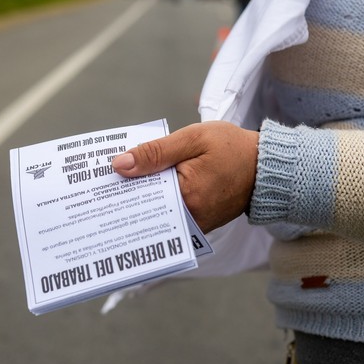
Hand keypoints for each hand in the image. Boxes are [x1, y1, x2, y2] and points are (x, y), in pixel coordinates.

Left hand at [112, 121, 258, 232]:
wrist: (266, 166)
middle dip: (125, 195)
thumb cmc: (232, 147)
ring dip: (139, 199)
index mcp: (186, 198)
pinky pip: (169, 214)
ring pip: (155, 213)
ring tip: (118, 184)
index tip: (97, 181)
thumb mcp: (193, 139)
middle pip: (145, 209)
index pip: (140, 197)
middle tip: (99, 185)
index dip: (118, 188)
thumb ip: (155, 152)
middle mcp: (189, 218)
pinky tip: (144, 188)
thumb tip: (119, 164)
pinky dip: (156, 202)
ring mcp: (194, 224)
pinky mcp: (199, 223)